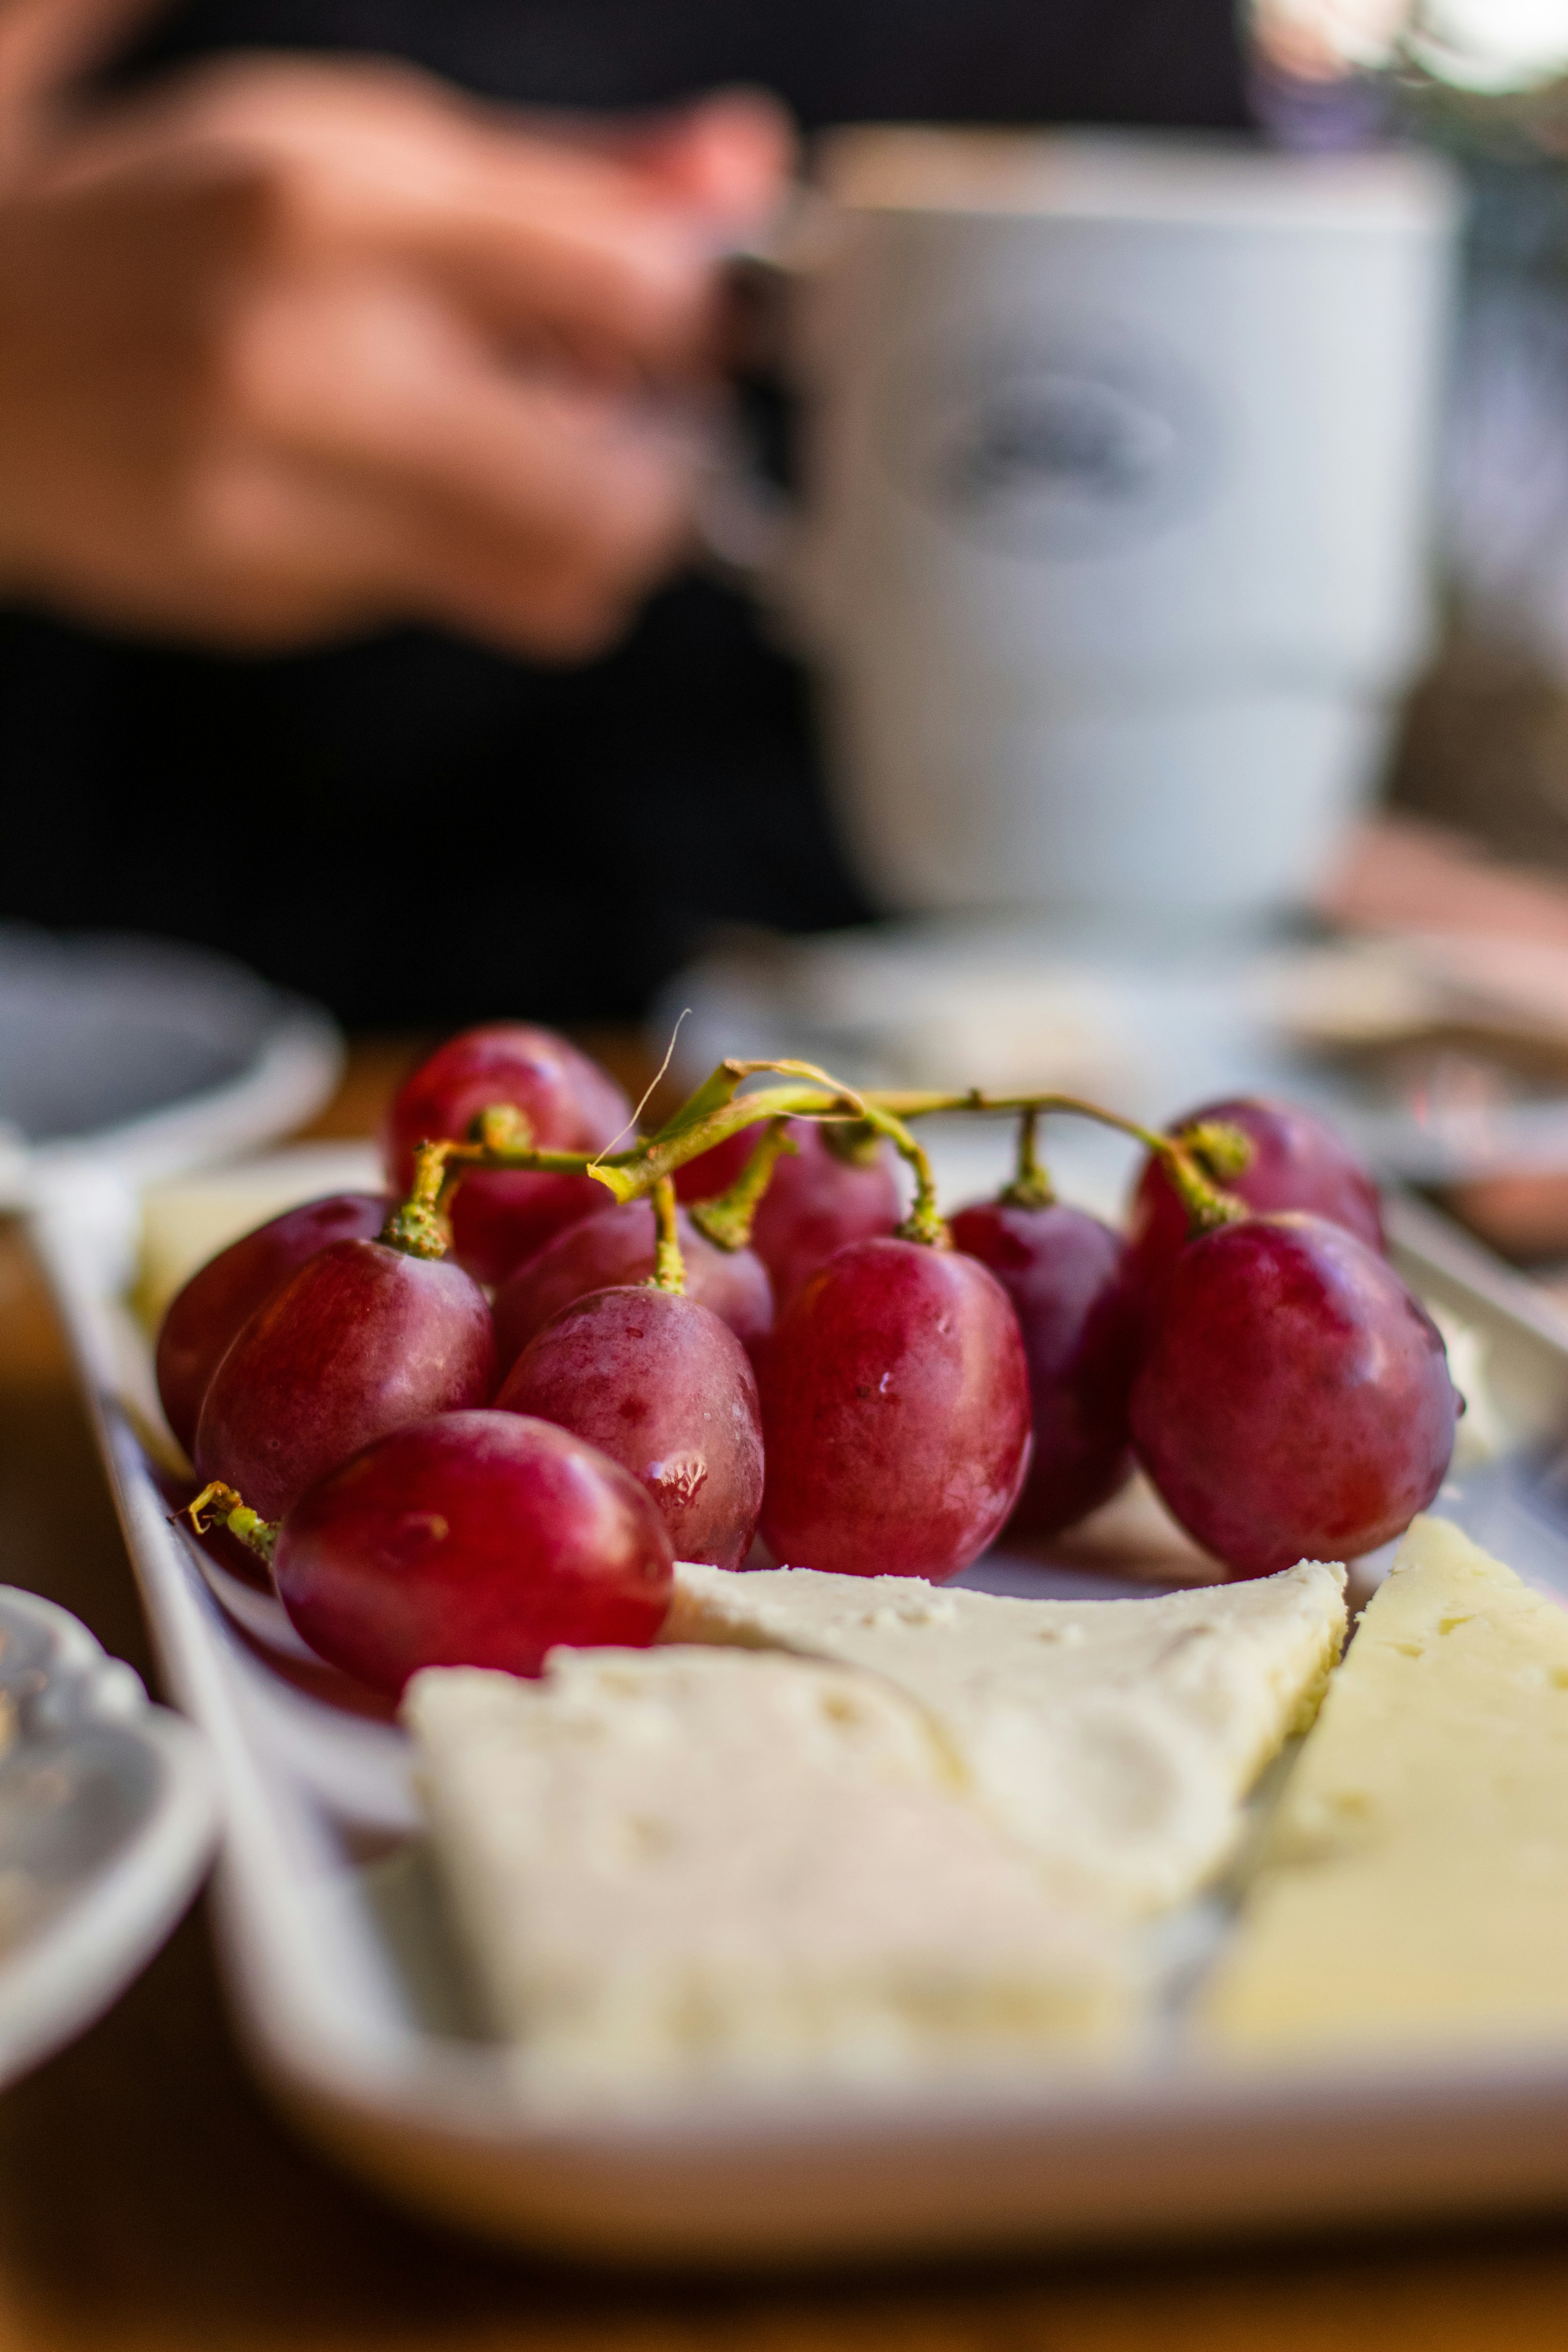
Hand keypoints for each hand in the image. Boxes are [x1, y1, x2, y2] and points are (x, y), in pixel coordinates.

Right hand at [0, 57, 789, 654]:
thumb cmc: (181, 229)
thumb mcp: (361, 147)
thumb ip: (565, 178)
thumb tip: (742, 167)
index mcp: (337, 201)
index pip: (628, 291)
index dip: (694, 321)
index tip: (680, 321)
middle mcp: (302, 355)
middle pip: (615, 488)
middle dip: (662, 468)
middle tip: (635, 428)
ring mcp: (270, 493)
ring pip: (551, 584)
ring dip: (591, 542)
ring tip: (543, 469)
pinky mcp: (255, 590)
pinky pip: (439, 609)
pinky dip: (463, 563)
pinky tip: (405, 497)